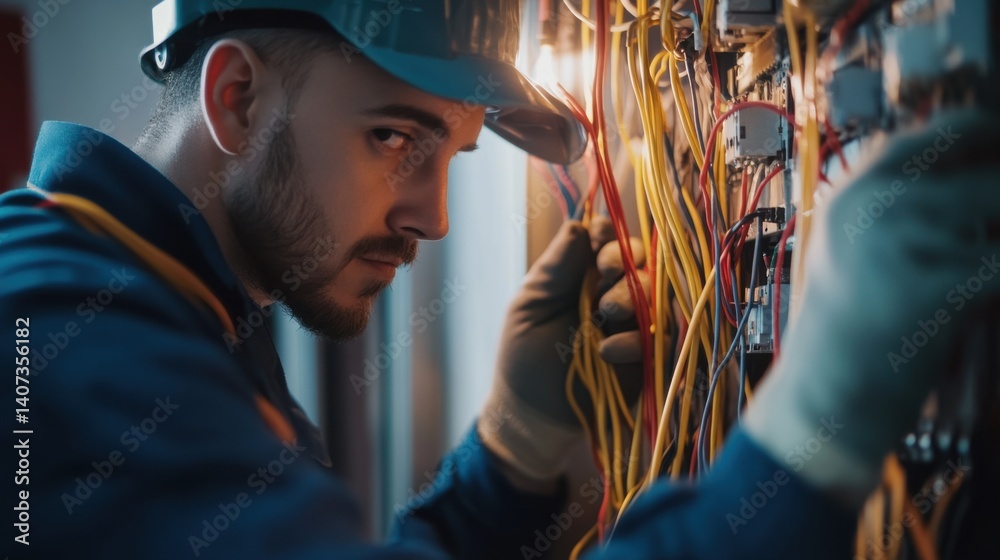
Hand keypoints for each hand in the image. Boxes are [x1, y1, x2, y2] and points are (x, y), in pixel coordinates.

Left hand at [479, 218, 647, 482]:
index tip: (600, 239)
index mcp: (580, 275)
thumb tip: (578, 225)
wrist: (531, 415)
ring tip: (604, 313)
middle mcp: (610, 292)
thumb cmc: (523, 357)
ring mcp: (631, 324)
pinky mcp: (645, 356)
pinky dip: (634, 339)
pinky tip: (606, 351)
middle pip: (638, 259)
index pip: (606, 239)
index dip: (609, 233)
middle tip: (606, 272)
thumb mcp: (529, 306)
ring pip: (652, 294)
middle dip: (624, 260)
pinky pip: (657, 336)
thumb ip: (554, 268)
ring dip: (631, 296)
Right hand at [744, 108, 999, 505]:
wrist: (821, 406)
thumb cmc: (839, 341)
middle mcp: (871, 207)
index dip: (975, 131)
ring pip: (993, 213)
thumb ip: (893, 214)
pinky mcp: (935, 286)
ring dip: (993, 245)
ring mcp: (901, 242)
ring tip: (972, 278)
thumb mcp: (850, 258)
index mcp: (847, 199)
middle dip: (997, 195)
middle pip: (976, 171)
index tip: (997, 136)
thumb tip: (963, 186)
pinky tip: (990, 288)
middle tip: (990, 225)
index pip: (926, 139)